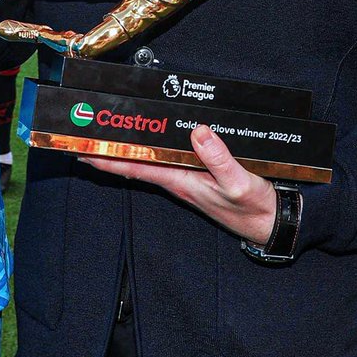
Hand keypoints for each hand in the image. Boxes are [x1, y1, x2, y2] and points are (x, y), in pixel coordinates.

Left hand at [79, 125, 278, 244]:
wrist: (272, 224)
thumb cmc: (255, 208)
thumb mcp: (239, 183)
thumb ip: (219, 158)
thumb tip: (198, 132)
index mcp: (182, 182)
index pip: (136, 168)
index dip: (108, 159)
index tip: (83, 152)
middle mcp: (178, 180)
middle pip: (136, 163)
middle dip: (109, 152)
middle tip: (84, 137)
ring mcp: (187, 179)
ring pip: (149, 161)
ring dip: (127, 150)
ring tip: (105, 136)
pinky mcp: (197, 176)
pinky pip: (167, 160)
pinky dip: (152, 150)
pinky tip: (147, 142)